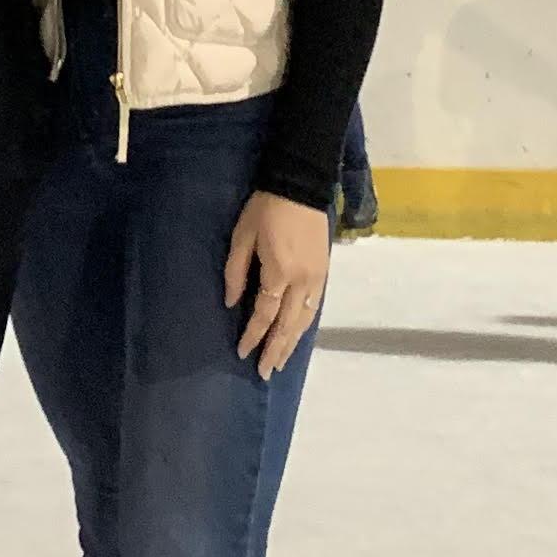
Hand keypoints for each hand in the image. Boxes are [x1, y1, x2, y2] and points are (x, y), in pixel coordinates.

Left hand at [224, 192, 331, 378]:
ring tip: (280, 361)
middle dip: (275, 349)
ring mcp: (317, 277)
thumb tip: (232, 303)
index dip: (253, 335)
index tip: (242, 352)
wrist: (301, 184)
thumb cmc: (265, 208)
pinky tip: (297, 335)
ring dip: (292, 343)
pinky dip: (305, 325)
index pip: (264, 314)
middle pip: (288, 324)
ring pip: (305, 320)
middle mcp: (302, 281)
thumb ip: (236, 271)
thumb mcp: (242, 236)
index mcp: (279, 272)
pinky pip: (315, 307)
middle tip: (264, 372)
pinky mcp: (324, 271)